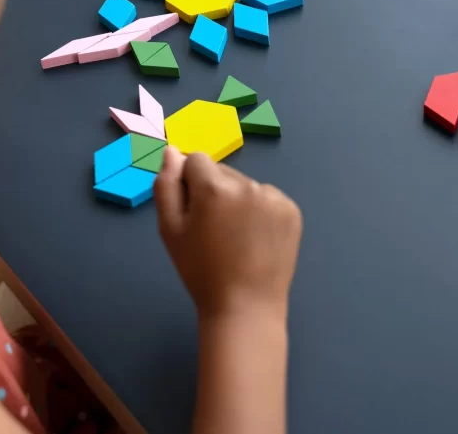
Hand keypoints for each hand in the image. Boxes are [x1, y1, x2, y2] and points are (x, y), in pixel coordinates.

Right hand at [155, 148, 302, 320]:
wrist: (244, 306)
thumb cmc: (200, 270)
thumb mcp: (170, 230)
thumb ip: (166, 185)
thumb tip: (172, 151)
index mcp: (214, 187)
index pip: (196, 160)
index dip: (190, 184)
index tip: (193, 213)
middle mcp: (247, 184)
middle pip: (222, 172)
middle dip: (214, 191)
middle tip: (213, 231)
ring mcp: (274, 197)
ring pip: (245, 185)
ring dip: (237, 201)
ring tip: (235, 238)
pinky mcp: (291, 210)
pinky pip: (267, 198)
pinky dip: (259, 211)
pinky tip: (255, 239)